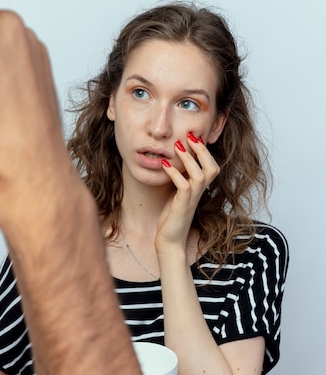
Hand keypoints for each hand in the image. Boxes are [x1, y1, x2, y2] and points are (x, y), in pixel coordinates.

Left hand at [155, 132, 219, 251]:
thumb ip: (179, 178)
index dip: (205, 151)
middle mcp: (199, 192)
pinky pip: (183, 186)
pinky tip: (164, 165)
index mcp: (199, 188)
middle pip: (211, 167)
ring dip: (188, 158)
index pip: (211, 165)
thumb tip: (173, 160)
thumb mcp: (176, 193)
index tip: (194, 135)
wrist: (170, 239)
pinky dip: (174, 173)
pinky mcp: (182, 206)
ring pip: (199, 175)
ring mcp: (192, 199)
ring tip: (177, 145)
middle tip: (190, 135)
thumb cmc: (172, 216)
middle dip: (201, 150)